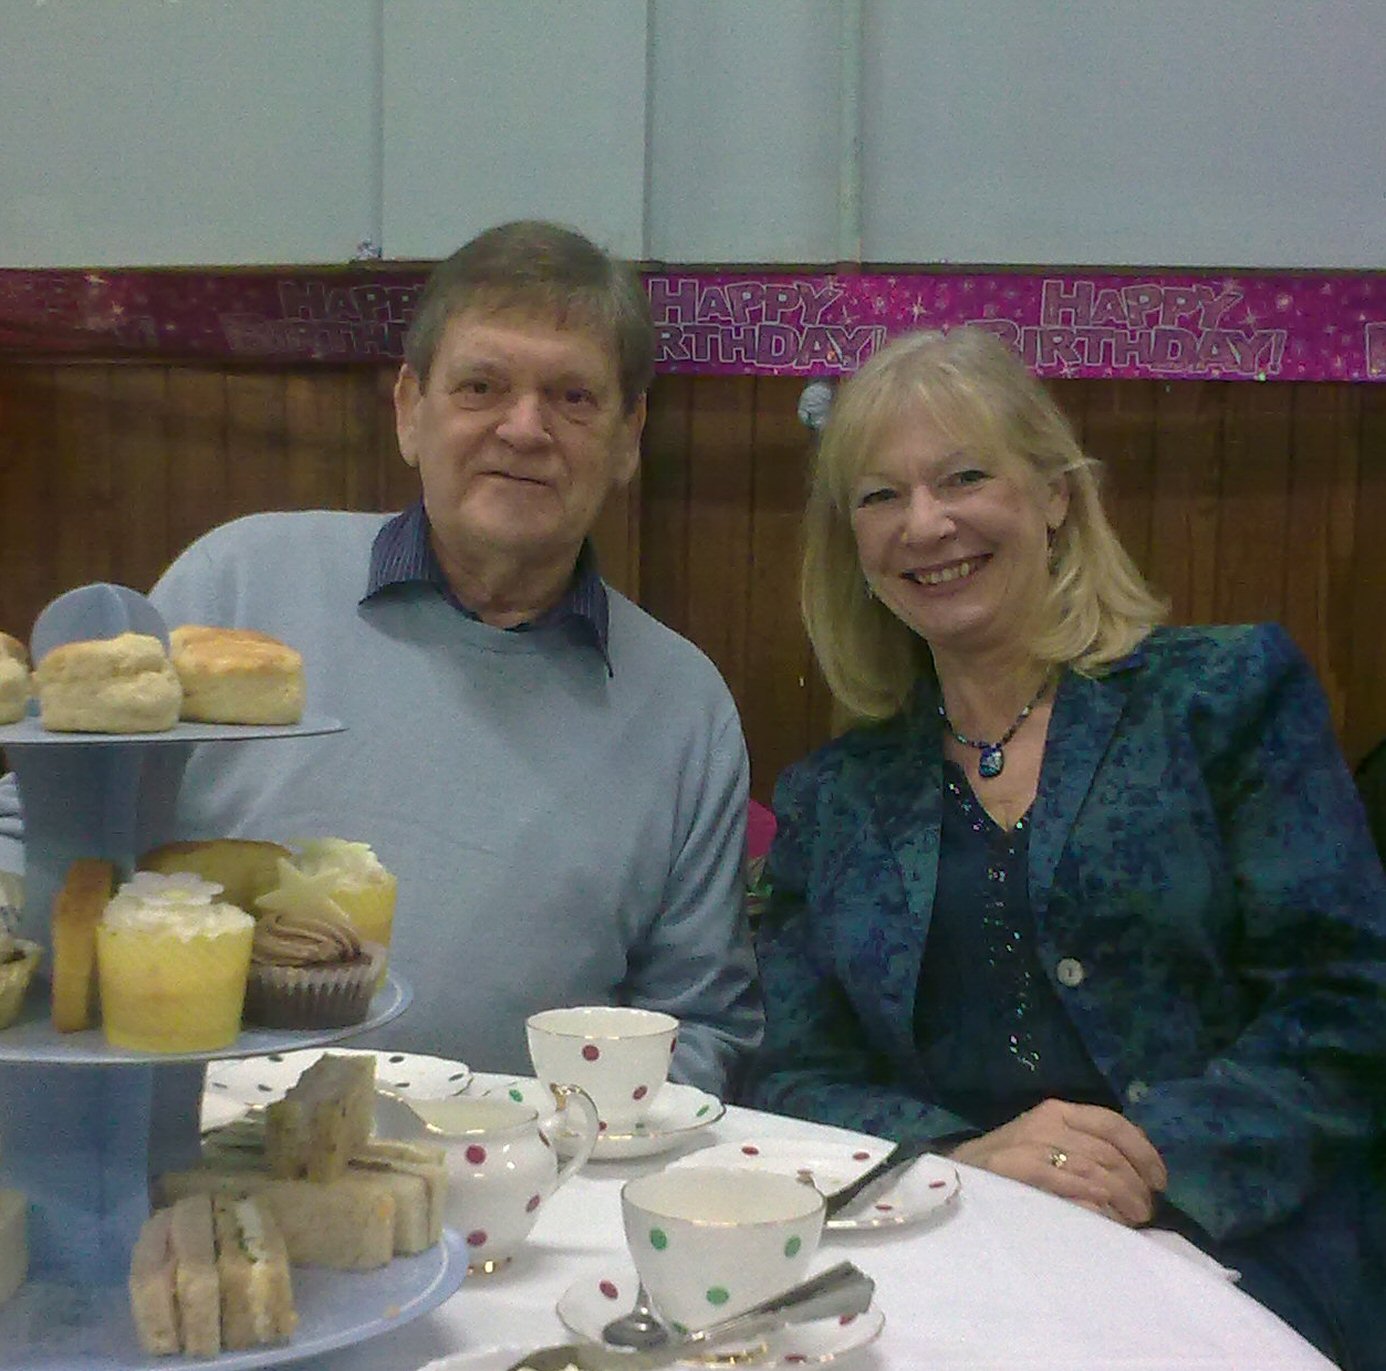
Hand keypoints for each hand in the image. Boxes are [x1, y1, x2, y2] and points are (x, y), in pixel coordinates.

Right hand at [949, 1098, 1167, 1225]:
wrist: (952, 1176)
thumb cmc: (1004, 1167)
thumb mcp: (1044, 1145)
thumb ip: (1081, 1149)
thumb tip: (1134, 1171)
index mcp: (1056, 1110)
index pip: (1113, 1123)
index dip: (1144, 1152)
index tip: (1160, 1181)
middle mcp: (1047, 1122)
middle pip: (1110, 1153)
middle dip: (1136, 1185)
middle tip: (1146, 1211)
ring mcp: (1032, 1146)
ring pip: (1098, 1173)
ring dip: (1123, 1201)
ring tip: (1132, 1221)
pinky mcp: (1020, 1171)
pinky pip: (1074, 1190)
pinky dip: (1098, 1208)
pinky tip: (1106, 1222)